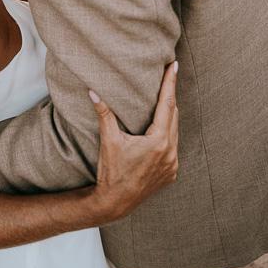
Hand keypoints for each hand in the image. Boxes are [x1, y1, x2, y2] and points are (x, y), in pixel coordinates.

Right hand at [86, 61, 178, 224]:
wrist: (116, 202)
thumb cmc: (112, 170)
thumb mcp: (109, 140)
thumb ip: (104, 113)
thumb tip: (92, 90)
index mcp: (158, 141)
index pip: (167, 104)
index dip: (170, 83)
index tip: (175, 66)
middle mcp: (170, 152)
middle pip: (173, 115)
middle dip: (170, 95)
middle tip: (170, 74)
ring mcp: (172, 164)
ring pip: (175, 130)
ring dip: (170, 114)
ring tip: (166, 97)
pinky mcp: (171, 173)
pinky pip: (174, 146)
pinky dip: (169, 133)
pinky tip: (162, 126)